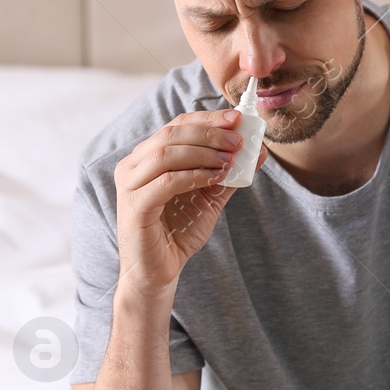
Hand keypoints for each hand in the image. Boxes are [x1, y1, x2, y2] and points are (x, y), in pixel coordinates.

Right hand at [113, 108, 267, 295]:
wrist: (159, 271)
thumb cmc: (179, 231)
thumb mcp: (209, 197)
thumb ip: (229, 173)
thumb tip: (259, 151)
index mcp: (147, 157)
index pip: (176, 125)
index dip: (207, 119)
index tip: (237, 119)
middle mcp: (133, 166)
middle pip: (171, 134)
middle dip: (209, 133)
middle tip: (238, 141)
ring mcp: (130, 185)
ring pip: (166, 154)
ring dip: (203, 153)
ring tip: (229, 160)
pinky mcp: (135, 207)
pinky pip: (165, 182)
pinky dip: (193, 176)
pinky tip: (215, 177)